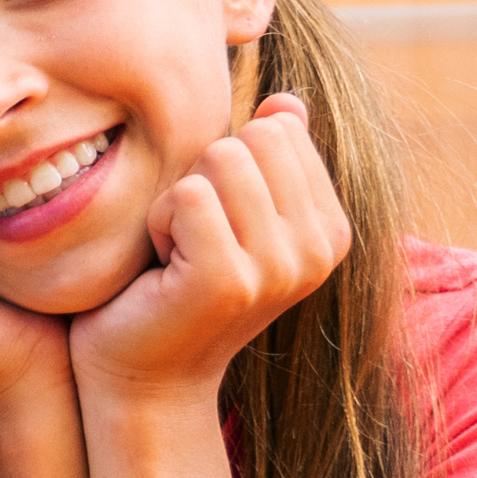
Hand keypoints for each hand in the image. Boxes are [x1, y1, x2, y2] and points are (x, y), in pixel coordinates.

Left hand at [69, 96, 348, 405]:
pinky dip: (158, 222)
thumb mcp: (231, 216)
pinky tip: (163, 269)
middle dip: (203, 176)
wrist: (145, 375)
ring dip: (176, 201)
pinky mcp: (229, 280)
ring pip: (219, 158)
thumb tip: (287, 102)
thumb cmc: (176, 285)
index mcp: (331, 228)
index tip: (215, 225)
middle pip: (252, 137)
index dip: (225, 166)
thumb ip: (268, 159)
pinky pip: (187, 195)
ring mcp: (279, 267)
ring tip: (178, 254)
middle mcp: (319, 249)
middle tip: (190, 238)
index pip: (280, 128)